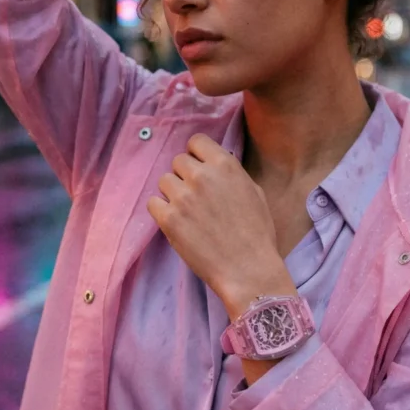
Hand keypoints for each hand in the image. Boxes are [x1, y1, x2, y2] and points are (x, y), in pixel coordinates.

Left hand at [146, 133, 294, 315]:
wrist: (248, 269)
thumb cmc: (257, 233)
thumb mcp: (254, 192)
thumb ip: (230, 174)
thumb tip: (213, 166)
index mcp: (225, 165)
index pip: (196, 141)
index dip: (196, 155)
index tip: (199, 169)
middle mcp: (202, 176)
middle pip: (177, 161)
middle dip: (184, 176)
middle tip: (195, 197)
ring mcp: (183, 197)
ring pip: (164, 181)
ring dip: (173, 194)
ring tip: (188, 213)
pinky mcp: (169, 219)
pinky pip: (153, 203)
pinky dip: (161, 211)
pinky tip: (176, 222)